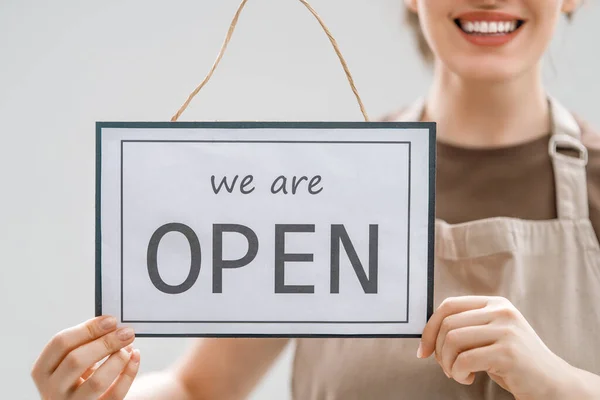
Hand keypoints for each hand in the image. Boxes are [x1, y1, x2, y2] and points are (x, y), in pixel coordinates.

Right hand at [31, 316, 140, 399]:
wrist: (89, 399)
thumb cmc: (80, 375)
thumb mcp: (72, 360)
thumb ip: (85, 343)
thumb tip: (111, 324)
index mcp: (43, 370)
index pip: (61, 343)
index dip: (88, 329)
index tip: (111, 320)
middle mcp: (53, 389)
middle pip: (76, 360)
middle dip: (106, 342)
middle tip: (127, 332)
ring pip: (97, 382)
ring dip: (118, 359)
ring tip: (130, 346)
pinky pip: (115, 395)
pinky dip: (129, 374)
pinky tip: (135, 357)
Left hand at [417, 296, 575, 399]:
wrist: (553, 384)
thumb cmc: (514, 363)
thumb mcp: (490, 336)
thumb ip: (467, 327)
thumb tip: (428, 332)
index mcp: (495, 303)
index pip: (448, 305)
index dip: (429, 328)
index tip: (423, 350)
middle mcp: (501, 311)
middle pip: (448, 324)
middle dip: (438, 350)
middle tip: (446, 368)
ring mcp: (506, 330)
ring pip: (453, 340)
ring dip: (447, 363)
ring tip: (458, 374)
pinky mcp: (508, 352)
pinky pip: (465, 359)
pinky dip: (458, 372)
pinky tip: (469, 378)